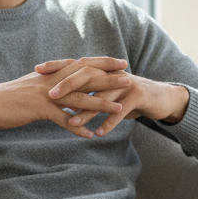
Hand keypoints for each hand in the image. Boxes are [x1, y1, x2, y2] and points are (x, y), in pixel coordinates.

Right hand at [0, 57, 130, 137]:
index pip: (82, 64)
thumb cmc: (8, 98)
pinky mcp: (38, 108)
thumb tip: (66, 88)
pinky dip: (76, 127)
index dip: (102, 62)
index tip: (120, 62)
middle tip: (129, 79)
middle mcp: (51, 80)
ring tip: (118, 108)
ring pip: (78, 98)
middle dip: (108, 78)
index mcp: (52, 73)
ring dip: (100, 103)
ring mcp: (45, 93)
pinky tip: (89, 134)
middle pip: (85, 77)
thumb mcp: (33, 87)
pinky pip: (62, 119)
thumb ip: (51, 85)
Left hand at [35, 59, 188, 136]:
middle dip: (67, 85)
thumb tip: (62, 97)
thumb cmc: (128, 97)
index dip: (57, 65)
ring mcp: (125, 84)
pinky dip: (110, 122)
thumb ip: (87, 91)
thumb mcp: (107, 91)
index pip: (75, 64)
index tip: (36, 70)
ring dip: (86, 110)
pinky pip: (120, 111)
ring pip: (102, 97)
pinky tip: (100, 133)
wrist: (160, 98)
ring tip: (72, 122)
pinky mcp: (137, 96)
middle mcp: (111, 73)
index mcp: (101, 70)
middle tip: (50, 96)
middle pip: (86, 76)